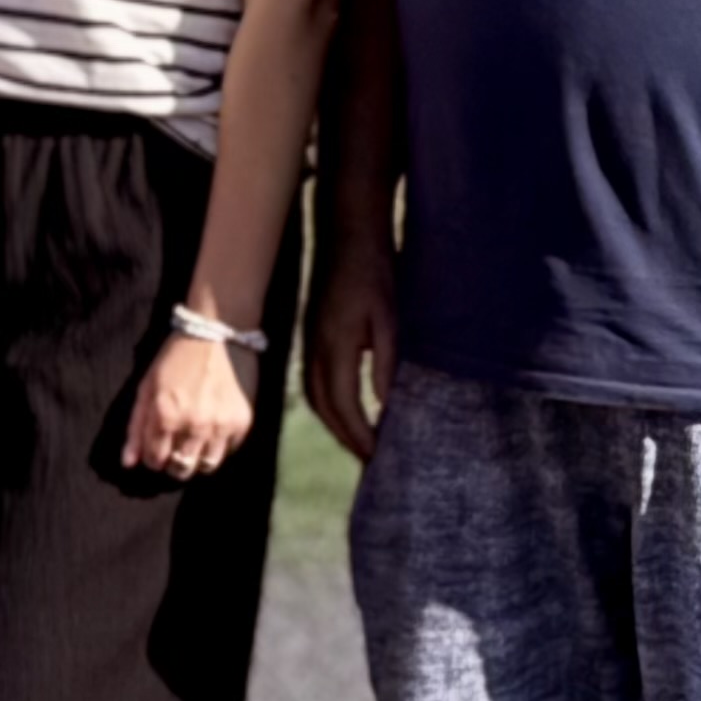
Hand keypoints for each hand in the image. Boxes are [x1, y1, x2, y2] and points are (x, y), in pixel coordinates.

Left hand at [119, 330, 257, 478]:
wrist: (206, 340)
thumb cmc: (169, 366)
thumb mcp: (145, 392)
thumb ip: (135, 430)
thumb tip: (128, 464)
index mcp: (166, 417)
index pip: (156, 461)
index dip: (153, 460)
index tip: (156, 451)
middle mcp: (195, 424)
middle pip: (182, 469)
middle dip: (174, 465)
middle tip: (175, 452)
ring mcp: (220, 424)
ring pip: (207, 466)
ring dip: (197, 460)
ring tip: (194, 445)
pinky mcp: (241, 420)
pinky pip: (229, 450)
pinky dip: (220, 446)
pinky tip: (212, 431)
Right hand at [305, 235, 397, 463]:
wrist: (347, 237)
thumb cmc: (376, 272)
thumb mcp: (389, 317)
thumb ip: (386, 362)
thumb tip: (387, 406)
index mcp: (336, 348)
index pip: (345, 406)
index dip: (362, 436)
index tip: (381, 457)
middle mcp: (316, 351)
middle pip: (327, 410)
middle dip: (348, 439)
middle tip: (373, 463)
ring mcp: (311, 345)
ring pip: (318, 400)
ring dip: (337, 427)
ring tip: (361, 446)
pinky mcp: (313, 339)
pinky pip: (316, 385)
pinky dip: (331, 408)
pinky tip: (347, 414)